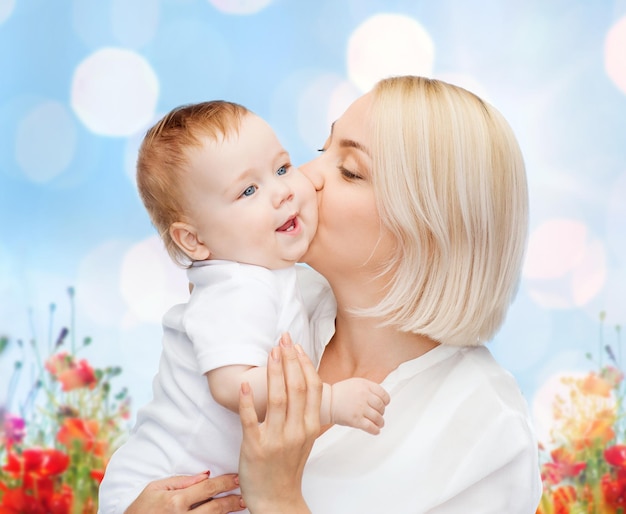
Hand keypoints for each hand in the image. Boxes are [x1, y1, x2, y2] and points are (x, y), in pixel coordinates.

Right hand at [125, 472, 243, 512]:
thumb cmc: (141, 508)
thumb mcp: (155, 488)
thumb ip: (181, 481)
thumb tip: (204, 475)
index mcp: (176, 501)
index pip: (207, 488)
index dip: (224, 483)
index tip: (237, 478)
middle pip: (214, 508)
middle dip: (231, 500)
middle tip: (244, 495)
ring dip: (228, 513)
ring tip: (240, 506)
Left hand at [238, 333, 319, 513]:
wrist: (277, 498)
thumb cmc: (289, 464)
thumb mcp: (305, 437)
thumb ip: (306, 412)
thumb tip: (304, 379)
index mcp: (311, 426)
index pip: (313, 388)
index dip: (305, 364)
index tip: (297, 346)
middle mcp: (297, 431)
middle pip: (297, 388)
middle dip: (290, 360)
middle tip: (283, 339)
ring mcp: (276, 439)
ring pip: (278, 399)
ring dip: (274, 372)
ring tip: (271, 352)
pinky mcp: (255, 447)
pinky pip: (251, 419)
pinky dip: (247, 401)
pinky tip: (245, 384)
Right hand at [330, 378, 390, 434]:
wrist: (327, 402)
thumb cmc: (340, 393)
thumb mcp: (355, 383)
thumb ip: (368, 388)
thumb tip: (380, 397)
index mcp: (365, 385)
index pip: (383, 395)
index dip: (386, 401)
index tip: (385, 404)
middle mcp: (364, 396)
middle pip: (381, 407)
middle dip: (382, 412)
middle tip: (379, 414)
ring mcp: (360, 408)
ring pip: (378, 418)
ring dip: (380, 422)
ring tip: (379, 423)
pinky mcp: (356, 420)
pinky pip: (371, 427)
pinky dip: (375, 430)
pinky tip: (376, 430)